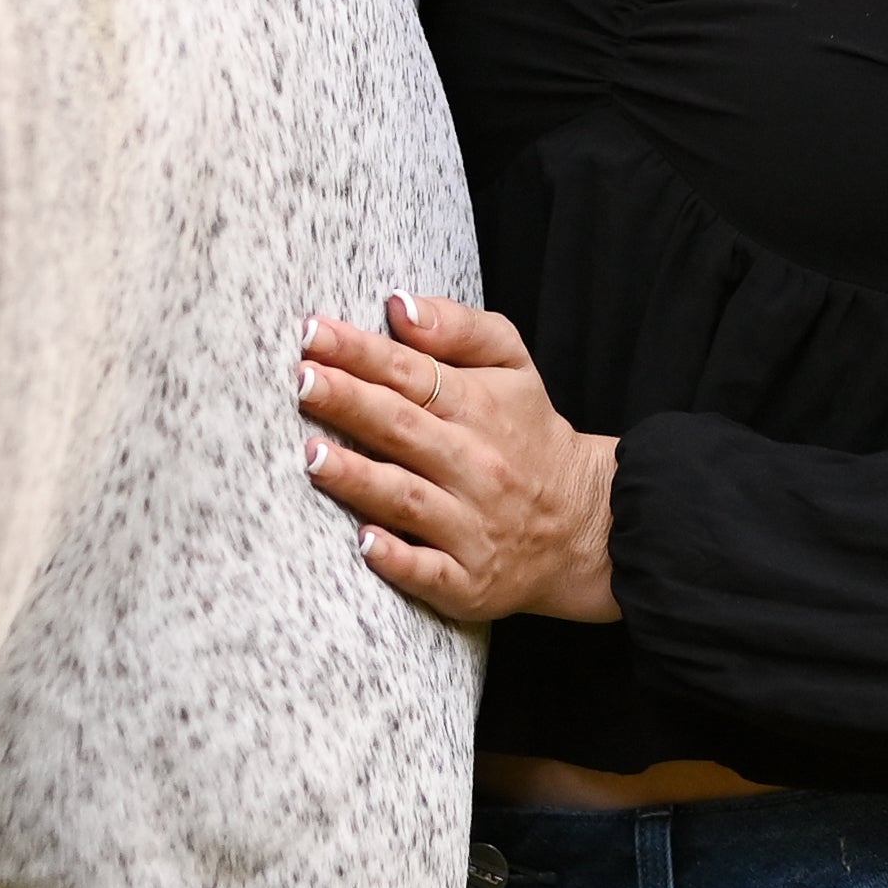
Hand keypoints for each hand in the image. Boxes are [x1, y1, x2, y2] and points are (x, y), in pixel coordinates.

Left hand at [297, 294, 619, 626]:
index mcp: (479, 407)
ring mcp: (471, 525)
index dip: (361, 351)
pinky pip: (429, 571)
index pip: (411, 373)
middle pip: (402, 428)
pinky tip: (364, 543)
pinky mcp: (468, 580)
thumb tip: (399, 306)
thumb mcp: (514, 366)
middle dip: (349, 402)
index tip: (313, 332)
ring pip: (407, 498)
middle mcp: (474, 465)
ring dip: (359, 478)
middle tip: (302, 380)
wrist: (584, 524)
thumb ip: (460, 329)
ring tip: (313, 455)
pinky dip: (397, 558)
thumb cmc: (529, 435)